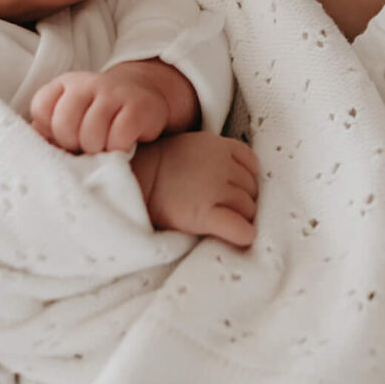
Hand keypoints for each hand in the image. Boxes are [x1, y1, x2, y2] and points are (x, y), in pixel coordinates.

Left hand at [29, 61, 194, 153]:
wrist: (142, 92)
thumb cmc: (98, 112)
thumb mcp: (70, 112)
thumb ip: (49, 127)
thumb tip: (36, 144)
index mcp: (64, 84)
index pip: (41, 108)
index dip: (50, 130)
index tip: (65, 134)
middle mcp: (86, 83)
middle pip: (64, 125)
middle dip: (73, 143)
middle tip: (85, 143)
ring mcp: (113, 93)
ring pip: (91, 135)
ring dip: (97, 148)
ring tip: (103, 143)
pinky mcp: (137, 107)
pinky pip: (117, 140)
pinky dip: (117, 149)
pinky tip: (121, 142)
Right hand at [130, 131, 260, 247]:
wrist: (133, 179)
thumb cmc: (158, 166)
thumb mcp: (190, 146)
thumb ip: (215, 155)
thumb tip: (235, 176)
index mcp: (218, 146)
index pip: (251, 163)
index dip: (245, 178)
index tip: (234, 188)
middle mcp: (221, 166)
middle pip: (251, 188)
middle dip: (243, 199)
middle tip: (226, 208)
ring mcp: (214, 189)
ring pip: (248, 209)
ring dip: (242, 217)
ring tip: (226, 222)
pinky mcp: (205, 214)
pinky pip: (239, 228)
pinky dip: (243, 234)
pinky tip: (239, 236)